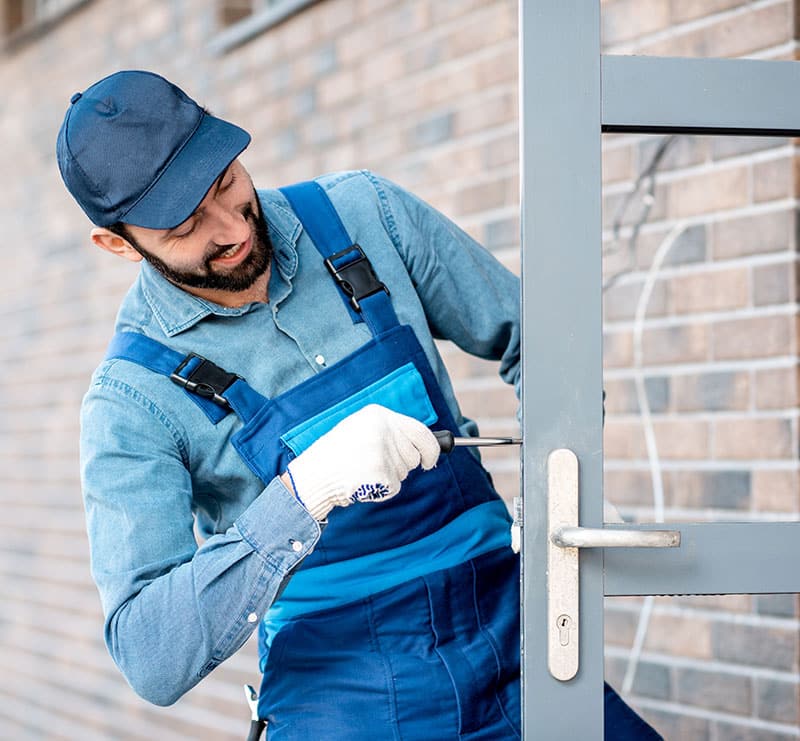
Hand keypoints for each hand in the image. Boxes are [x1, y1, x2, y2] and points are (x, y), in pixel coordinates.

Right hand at [285, 404, 439, 519]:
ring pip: (404, 472)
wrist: (313, 475)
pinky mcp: (379, 472)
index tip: (430, 460)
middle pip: (414, 455)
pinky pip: (394, 487)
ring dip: (390, 478)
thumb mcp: (361, 430)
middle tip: (376, 466)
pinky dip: (382, 490)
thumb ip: (390, 432)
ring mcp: (381, 451)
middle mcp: (383, 429)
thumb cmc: (337, 455)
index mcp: (378, 415)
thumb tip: (425, 443)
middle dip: (403, 466)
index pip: (421, 431)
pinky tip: (363, 482)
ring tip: (364, 471)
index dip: (431, 448)